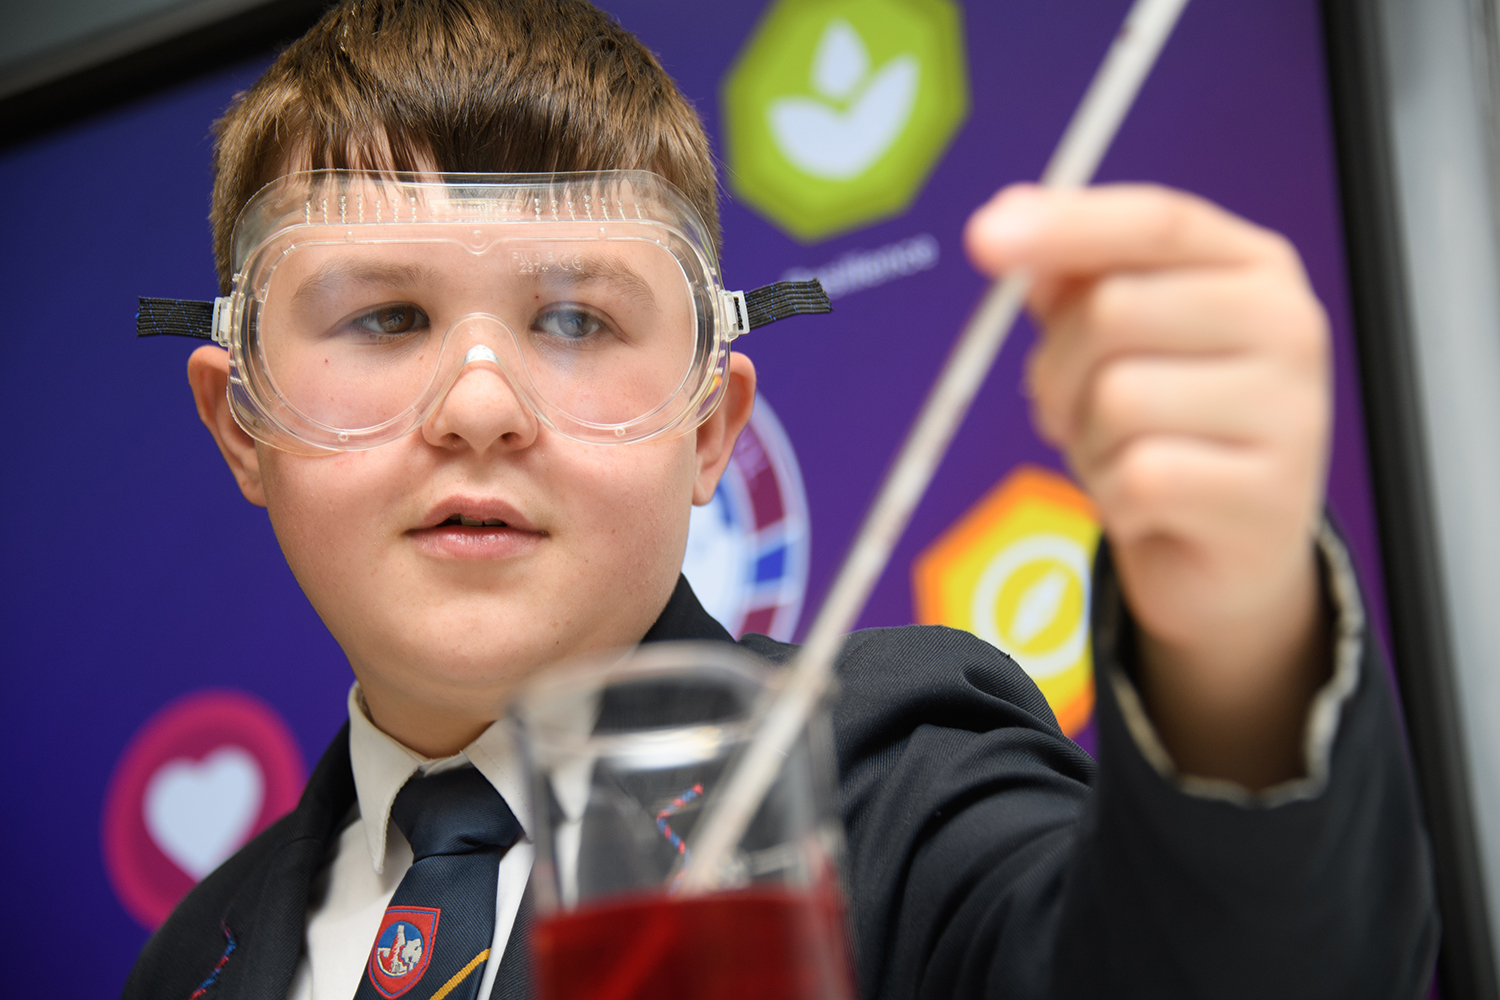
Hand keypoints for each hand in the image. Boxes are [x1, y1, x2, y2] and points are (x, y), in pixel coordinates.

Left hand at [965, 184, 1331, 788]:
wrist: (1229, 555)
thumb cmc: (1168, 429)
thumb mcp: (1120, 343)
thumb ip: (1072, 280)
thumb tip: (1008, 224)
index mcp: (1252, 267)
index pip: (1156, 220)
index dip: (1066, 224)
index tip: (983, 236)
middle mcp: (1287, 325)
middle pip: (1115, 309)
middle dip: (1057, 366)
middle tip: (1063, 408)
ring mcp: (1289, 410)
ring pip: (1117, 398)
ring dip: (1086, 439)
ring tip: (1120, 457)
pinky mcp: (1264, 494)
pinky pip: (1137, 476)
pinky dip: (1113, 496)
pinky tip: (1146, 504)